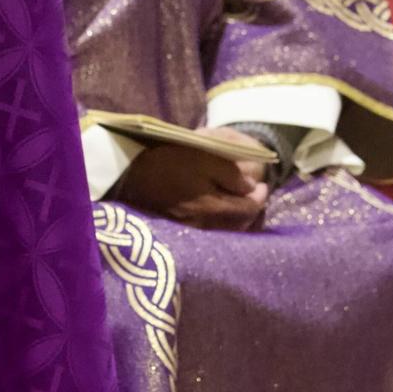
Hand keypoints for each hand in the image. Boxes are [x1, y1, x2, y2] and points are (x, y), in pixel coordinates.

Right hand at [113, 131, 271, 230]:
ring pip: (229, 231)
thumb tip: (251, 187)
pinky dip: (225, 225)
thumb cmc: (168, 162)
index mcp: (215, 207)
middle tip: (255, 194)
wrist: (130, 177)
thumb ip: (231, 174)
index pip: (250, 208)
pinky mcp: (183, 233)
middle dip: (253, 209)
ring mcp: (195, 232)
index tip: (261, 184)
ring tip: (242, 204)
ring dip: (241, 219)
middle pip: (242, 224)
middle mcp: (208, 226)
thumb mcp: (202, 157)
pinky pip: (214, 234)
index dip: (260, 195)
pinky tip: (222, 215)